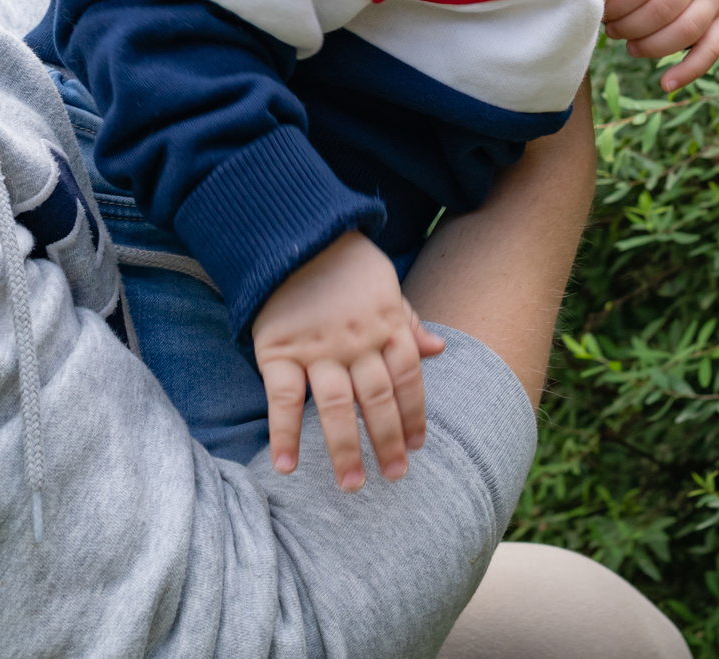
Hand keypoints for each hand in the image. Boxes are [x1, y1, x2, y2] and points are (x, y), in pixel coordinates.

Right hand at [251, 230, 446, 490]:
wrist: (293, 233)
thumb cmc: (345, 262)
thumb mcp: (386, 284)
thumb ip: (409, 322)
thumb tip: (439, 350)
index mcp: (386, 324)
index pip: (408, 378)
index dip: (415, 414)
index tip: (418, 446)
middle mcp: (356, 342)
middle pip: (377, 399)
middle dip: (388, 441)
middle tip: (395, 477)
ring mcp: (317, 348)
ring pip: (336, 406)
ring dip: (344, 449)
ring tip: (352, 486)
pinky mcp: (279, 350)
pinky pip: (282, 398)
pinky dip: (284, 434)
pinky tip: (286, 467)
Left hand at [601, 0, 718, 90]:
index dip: (617, 3)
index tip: (602, 9)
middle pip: (663, 10)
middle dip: (629, 26)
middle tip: (611, 28)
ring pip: (686, 31)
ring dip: (651, 47)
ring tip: (629, 45)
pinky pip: (712, 49)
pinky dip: (690, 71)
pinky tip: (666, 85)